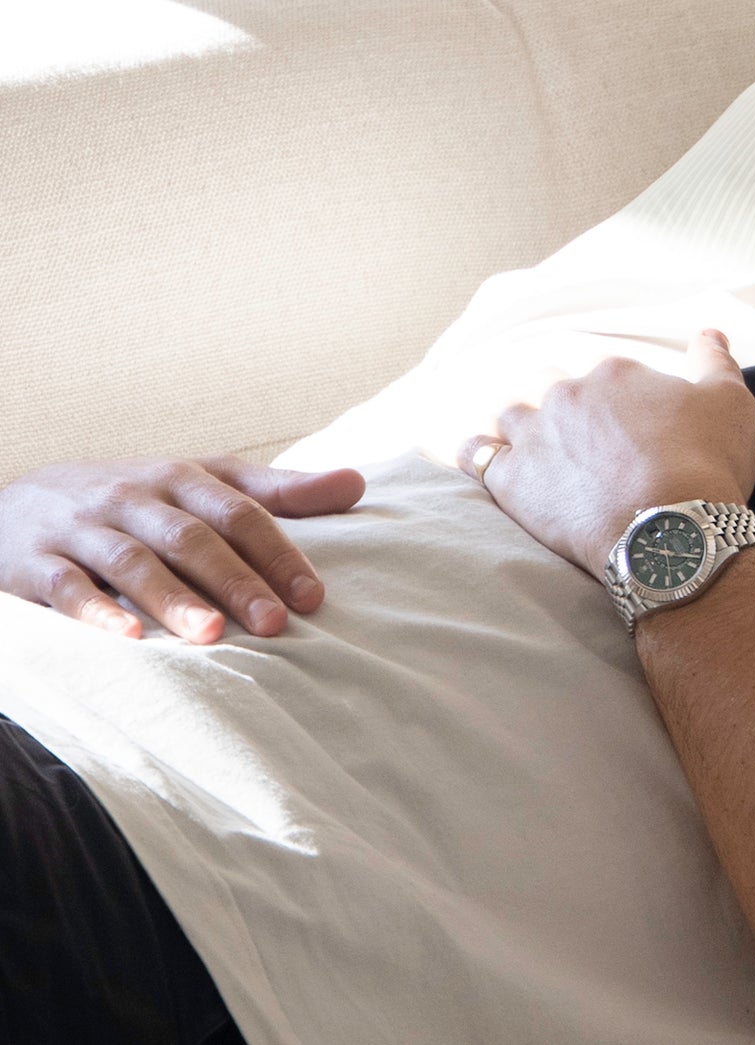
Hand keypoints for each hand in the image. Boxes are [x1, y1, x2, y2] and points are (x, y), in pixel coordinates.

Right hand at [0, 456, 365, 641]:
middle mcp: (135, 498)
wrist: (20, 502)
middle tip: (274, 623)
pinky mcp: (36, 562)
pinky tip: (130, 640)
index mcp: (182, 479)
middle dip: (235, 580)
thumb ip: (279, 491)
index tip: (312, 596)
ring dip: (175, 599)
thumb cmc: (140, 501)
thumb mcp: (205, 484)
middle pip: (192, 537)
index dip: (278, 552)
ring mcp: (83, 528)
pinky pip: (66, 587)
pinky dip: (96, 611)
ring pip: (133, 561)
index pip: (240, 512)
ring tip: (214, 636)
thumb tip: (357, 485)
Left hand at [483, 330, 754, 579]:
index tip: (631, 430)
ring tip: (536, 452)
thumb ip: (715, 359)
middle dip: (566, 412)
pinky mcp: (512, 479)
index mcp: (615, 372)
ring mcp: (535, 435)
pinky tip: (483, 460)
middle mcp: (568, 393)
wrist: (673, 531)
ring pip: (511, 415)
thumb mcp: (729, 402)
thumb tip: (710, 332)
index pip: (605, 375)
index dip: (618, 402)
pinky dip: (477, 454)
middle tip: (587, 447)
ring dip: (520, 428)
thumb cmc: (707, 464)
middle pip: (554, 389)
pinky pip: (476, 455)